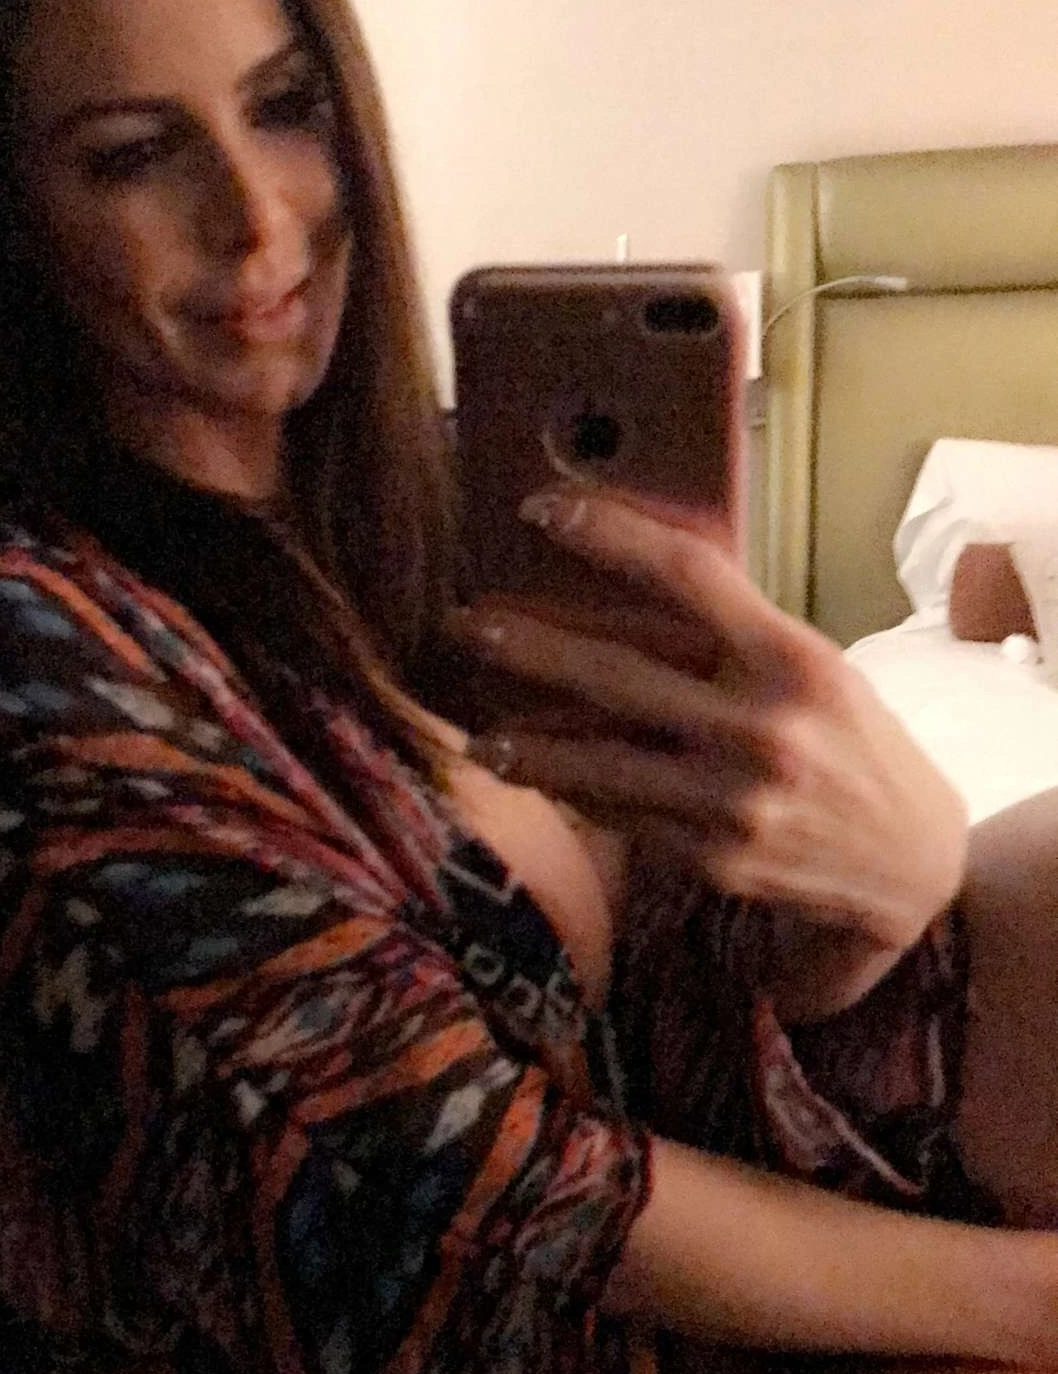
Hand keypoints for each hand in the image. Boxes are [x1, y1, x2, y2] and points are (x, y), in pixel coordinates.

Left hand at [446, 487, 968, 1014]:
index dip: (609, 534)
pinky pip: (621, 815)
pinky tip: (535, 776)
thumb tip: (631, 578)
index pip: (688, 574)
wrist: (908, 863)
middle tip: (465, 624)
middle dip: (528, 647)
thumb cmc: (852, 745)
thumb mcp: (815, 670)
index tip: (544, 510)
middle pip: (617, 672)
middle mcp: (763, 728)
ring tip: (475, 733)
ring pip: (599, 762)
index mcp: (793, 659)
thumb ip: (737, 633)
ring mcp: (732, 800)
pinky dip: (573, 792)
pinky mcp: (712, 858)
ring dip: (524, 744)